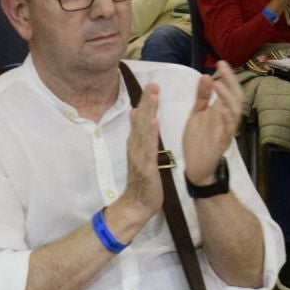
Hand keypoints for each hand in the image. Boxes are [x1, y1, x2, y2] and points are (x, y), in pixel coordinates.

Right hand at [104, 80, 164, 237]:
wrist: (136, 205)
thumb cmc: (142, 182)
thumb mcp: (141, 155)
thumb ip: (138, 135)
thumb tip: (135, 113)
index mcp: (136, 144)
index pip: (141, 119)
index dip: (146, 102)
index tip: (152, 85)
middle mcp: (135, 146)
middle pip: (141, 120)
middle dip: (147, 101)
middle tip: (153, 83)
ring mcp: (139, 156)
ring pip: (143, 130)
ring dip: (148, 112)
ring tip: (153, 96)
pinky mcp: (145, 166)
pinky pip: (148, 147)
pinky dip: (149, 134)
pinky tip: (153, 122)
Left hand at [180, 63, 242, 186]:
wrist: (196, 167)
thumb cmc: (199, 140)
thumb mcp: (197, 114)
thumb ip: (201, 97)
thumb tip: (206, 76)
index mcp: (221, 111)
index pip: (229, 90)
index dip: (227, 76)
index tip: (220, 62)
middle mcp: (227, 119)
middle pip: (235, 97)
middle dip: (230, 81)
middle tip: (222, 67)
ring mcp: (226, 131)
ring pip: (234, 112)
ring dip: (227, 98)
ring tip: (218, 85)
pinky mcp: (222, 143)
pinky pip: (228, 131)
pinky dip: (227, 119)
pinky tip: (222, 109)